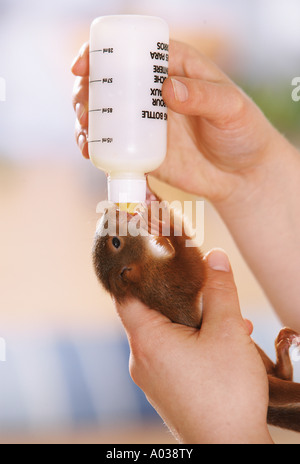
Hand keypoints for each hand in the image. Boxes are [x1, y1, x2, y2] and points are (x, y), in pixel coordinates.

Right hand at [71, 40, 280, 203]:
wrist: (241, 174)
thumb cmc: (242, 132)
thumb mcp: (231, 108)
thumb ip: (204, 95)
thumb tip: (168, 88)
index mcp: (173, 68)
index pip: (132, 50)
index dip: (102, 52)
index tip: (84, 67)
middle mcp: (153, 92)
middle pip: (109, 81)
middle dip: (86, 91)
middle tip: (84, 110)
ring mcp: (145, 123)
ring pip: (105, 114)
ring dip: (86, 120)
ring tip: (85, 135)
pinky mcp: (142, 150)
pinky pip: (113, 145)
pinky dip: (96, 147)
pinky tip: (90, 153)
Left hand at [115, 249, 272, 443]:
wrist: (231, 450)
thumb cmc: (226, 394)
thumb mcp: (227, 332)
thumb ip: (219, 290)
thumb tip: (214, 257)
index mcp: (147, 340)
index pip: (127, 294)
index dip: (137, 272)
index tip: (151, 256)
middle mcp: (141, 360)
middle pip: (150, 313)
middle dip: (180, 298)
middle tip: (203, 288)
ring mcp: (151, 378)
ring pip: (165, 335)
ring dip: (192, 322)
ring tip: (224, 320)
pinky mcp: (165, 391)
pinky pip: (172, 356)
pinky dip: (192, 343)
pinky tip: (221, 346)